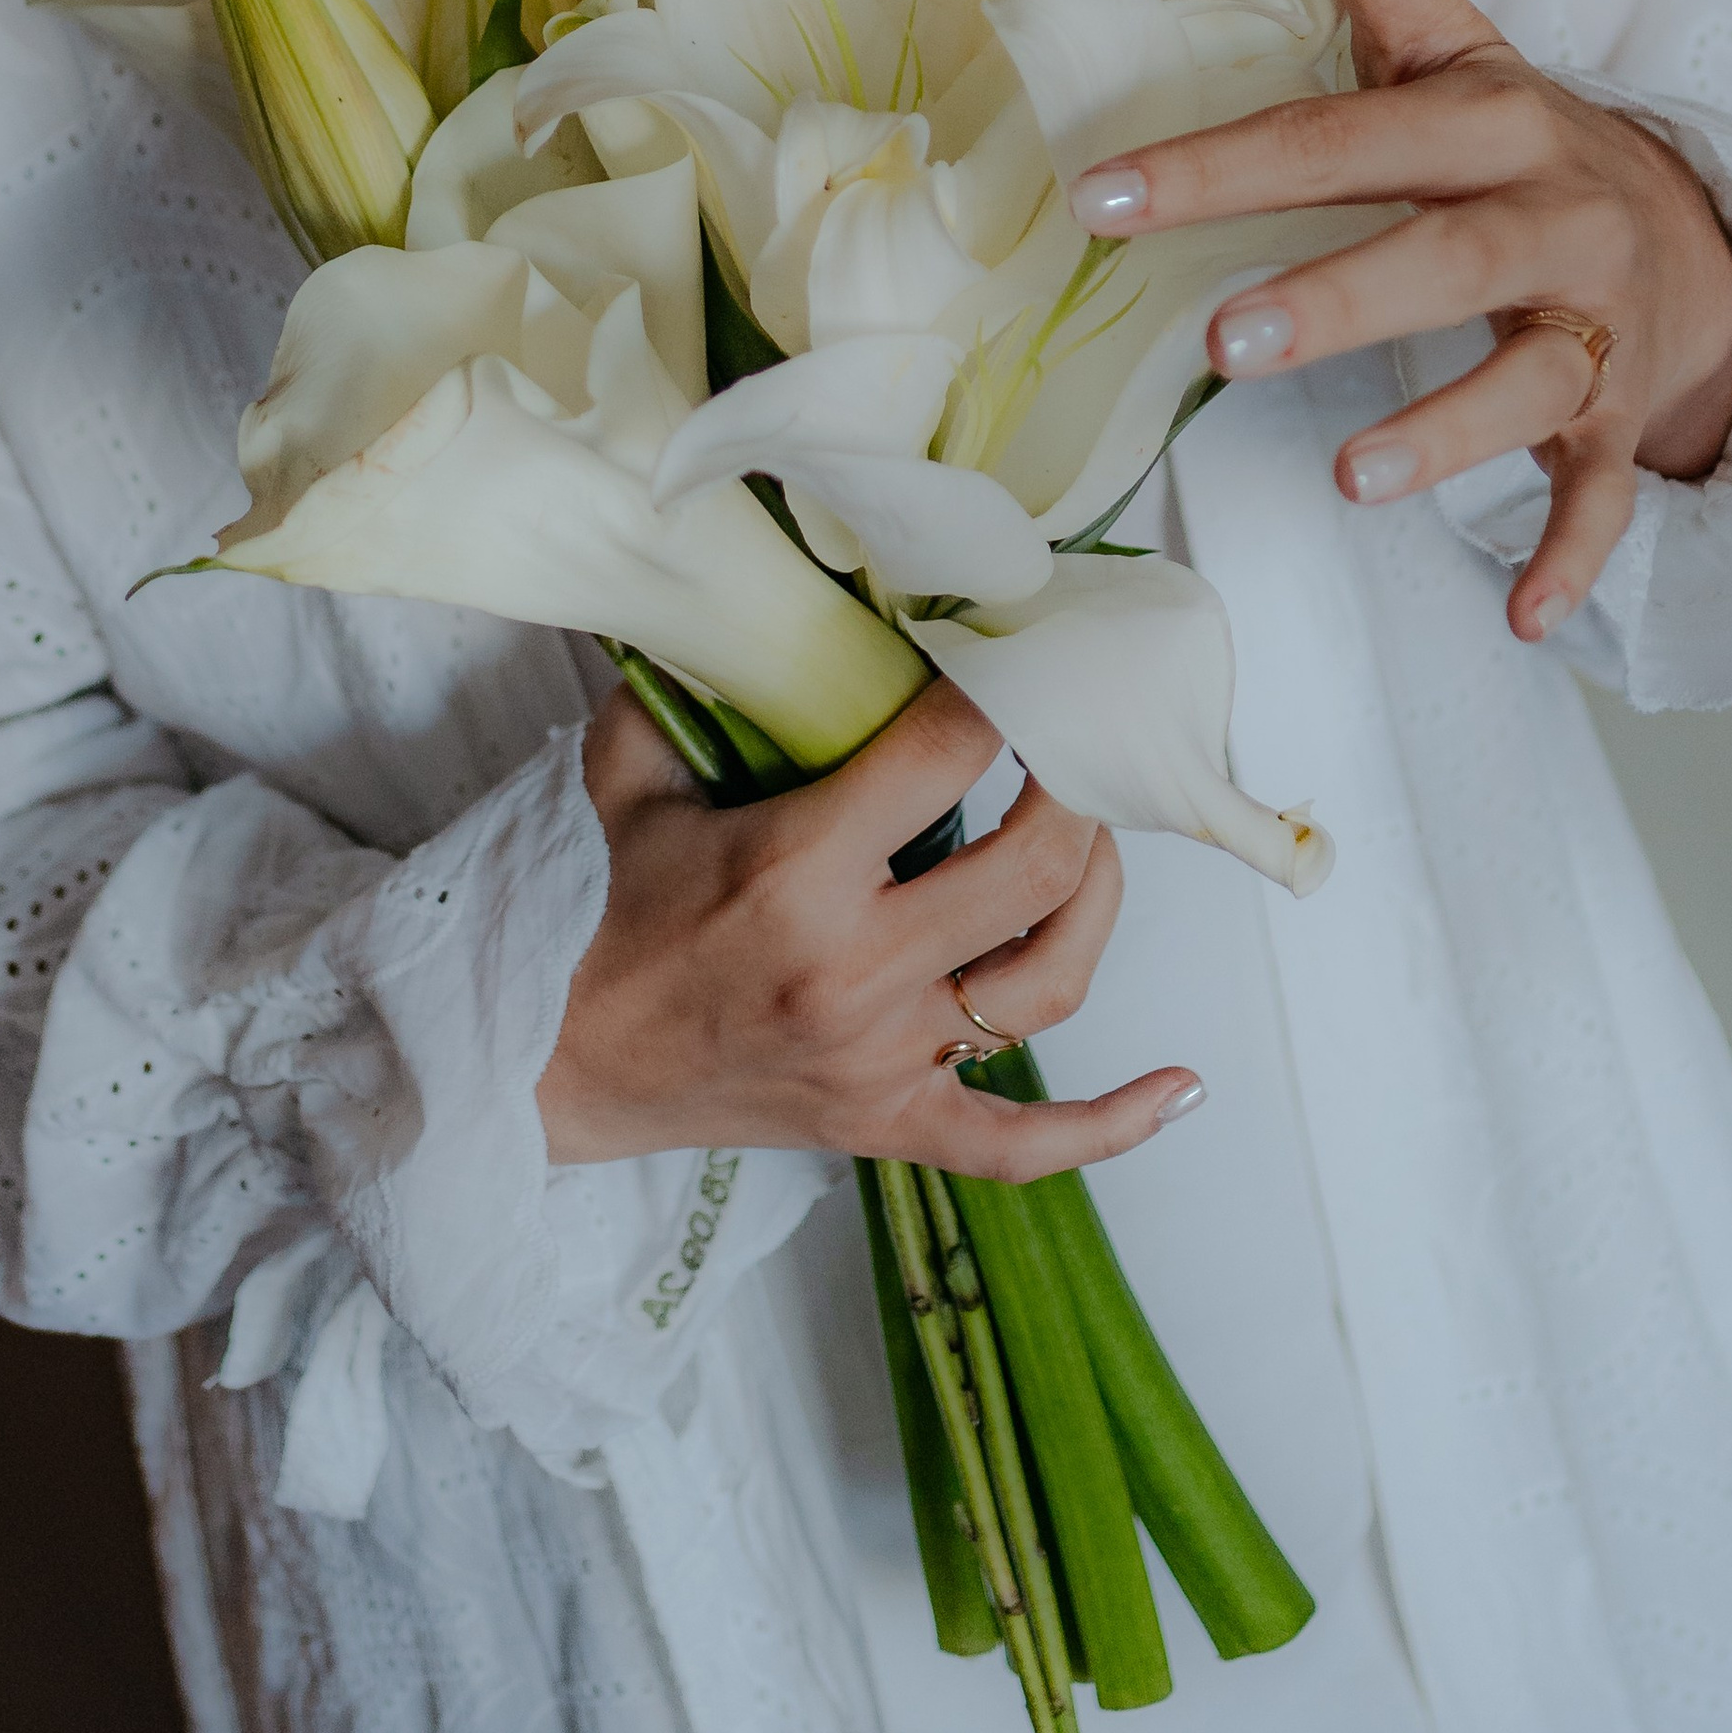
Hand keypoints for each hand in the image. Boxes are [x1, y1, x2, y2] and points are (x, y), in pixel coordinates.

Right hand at [538, 677, 1201, 1174]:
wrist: (551, 1067)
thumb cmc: (598, 913)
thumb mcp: (625, 776)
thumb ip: (684, 681)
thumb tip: (736, 586)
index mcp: (794, 873)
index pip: (944, 756)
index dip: (999, 693)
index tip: (1019, 651)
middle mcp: (856, 971)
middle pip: (1031, 870)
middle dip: (1074, 791)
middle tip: (1071, 743)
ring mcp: (884, 1060)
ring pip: (1050, 982)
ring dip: (1098, 900)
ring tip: (1093, 839)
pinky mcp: (891, 1125)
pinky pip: (1025, 1146)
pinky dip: (1112, 1126)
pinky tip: (1180, 1088)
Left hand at [1071, 0, 1731, 645]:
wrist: (1700, 242)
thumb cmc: (1530, 149)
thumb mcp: (1464, 52)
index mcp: (1491, 128)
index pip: (1341, 139)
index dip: (1222, 166)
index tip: (1105, 197)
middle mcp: (1552, 225)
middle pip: (1446, 259)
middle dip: (1339, 297)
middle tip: (1222, 338)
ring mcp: (1595, 331)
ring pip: (1529, 383)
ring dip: (1446, 432)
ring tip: (1351, 474)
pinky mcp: (1624, 421)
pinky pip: (1603, 495)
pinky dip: (1573, 557)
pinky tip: (1527, 616)